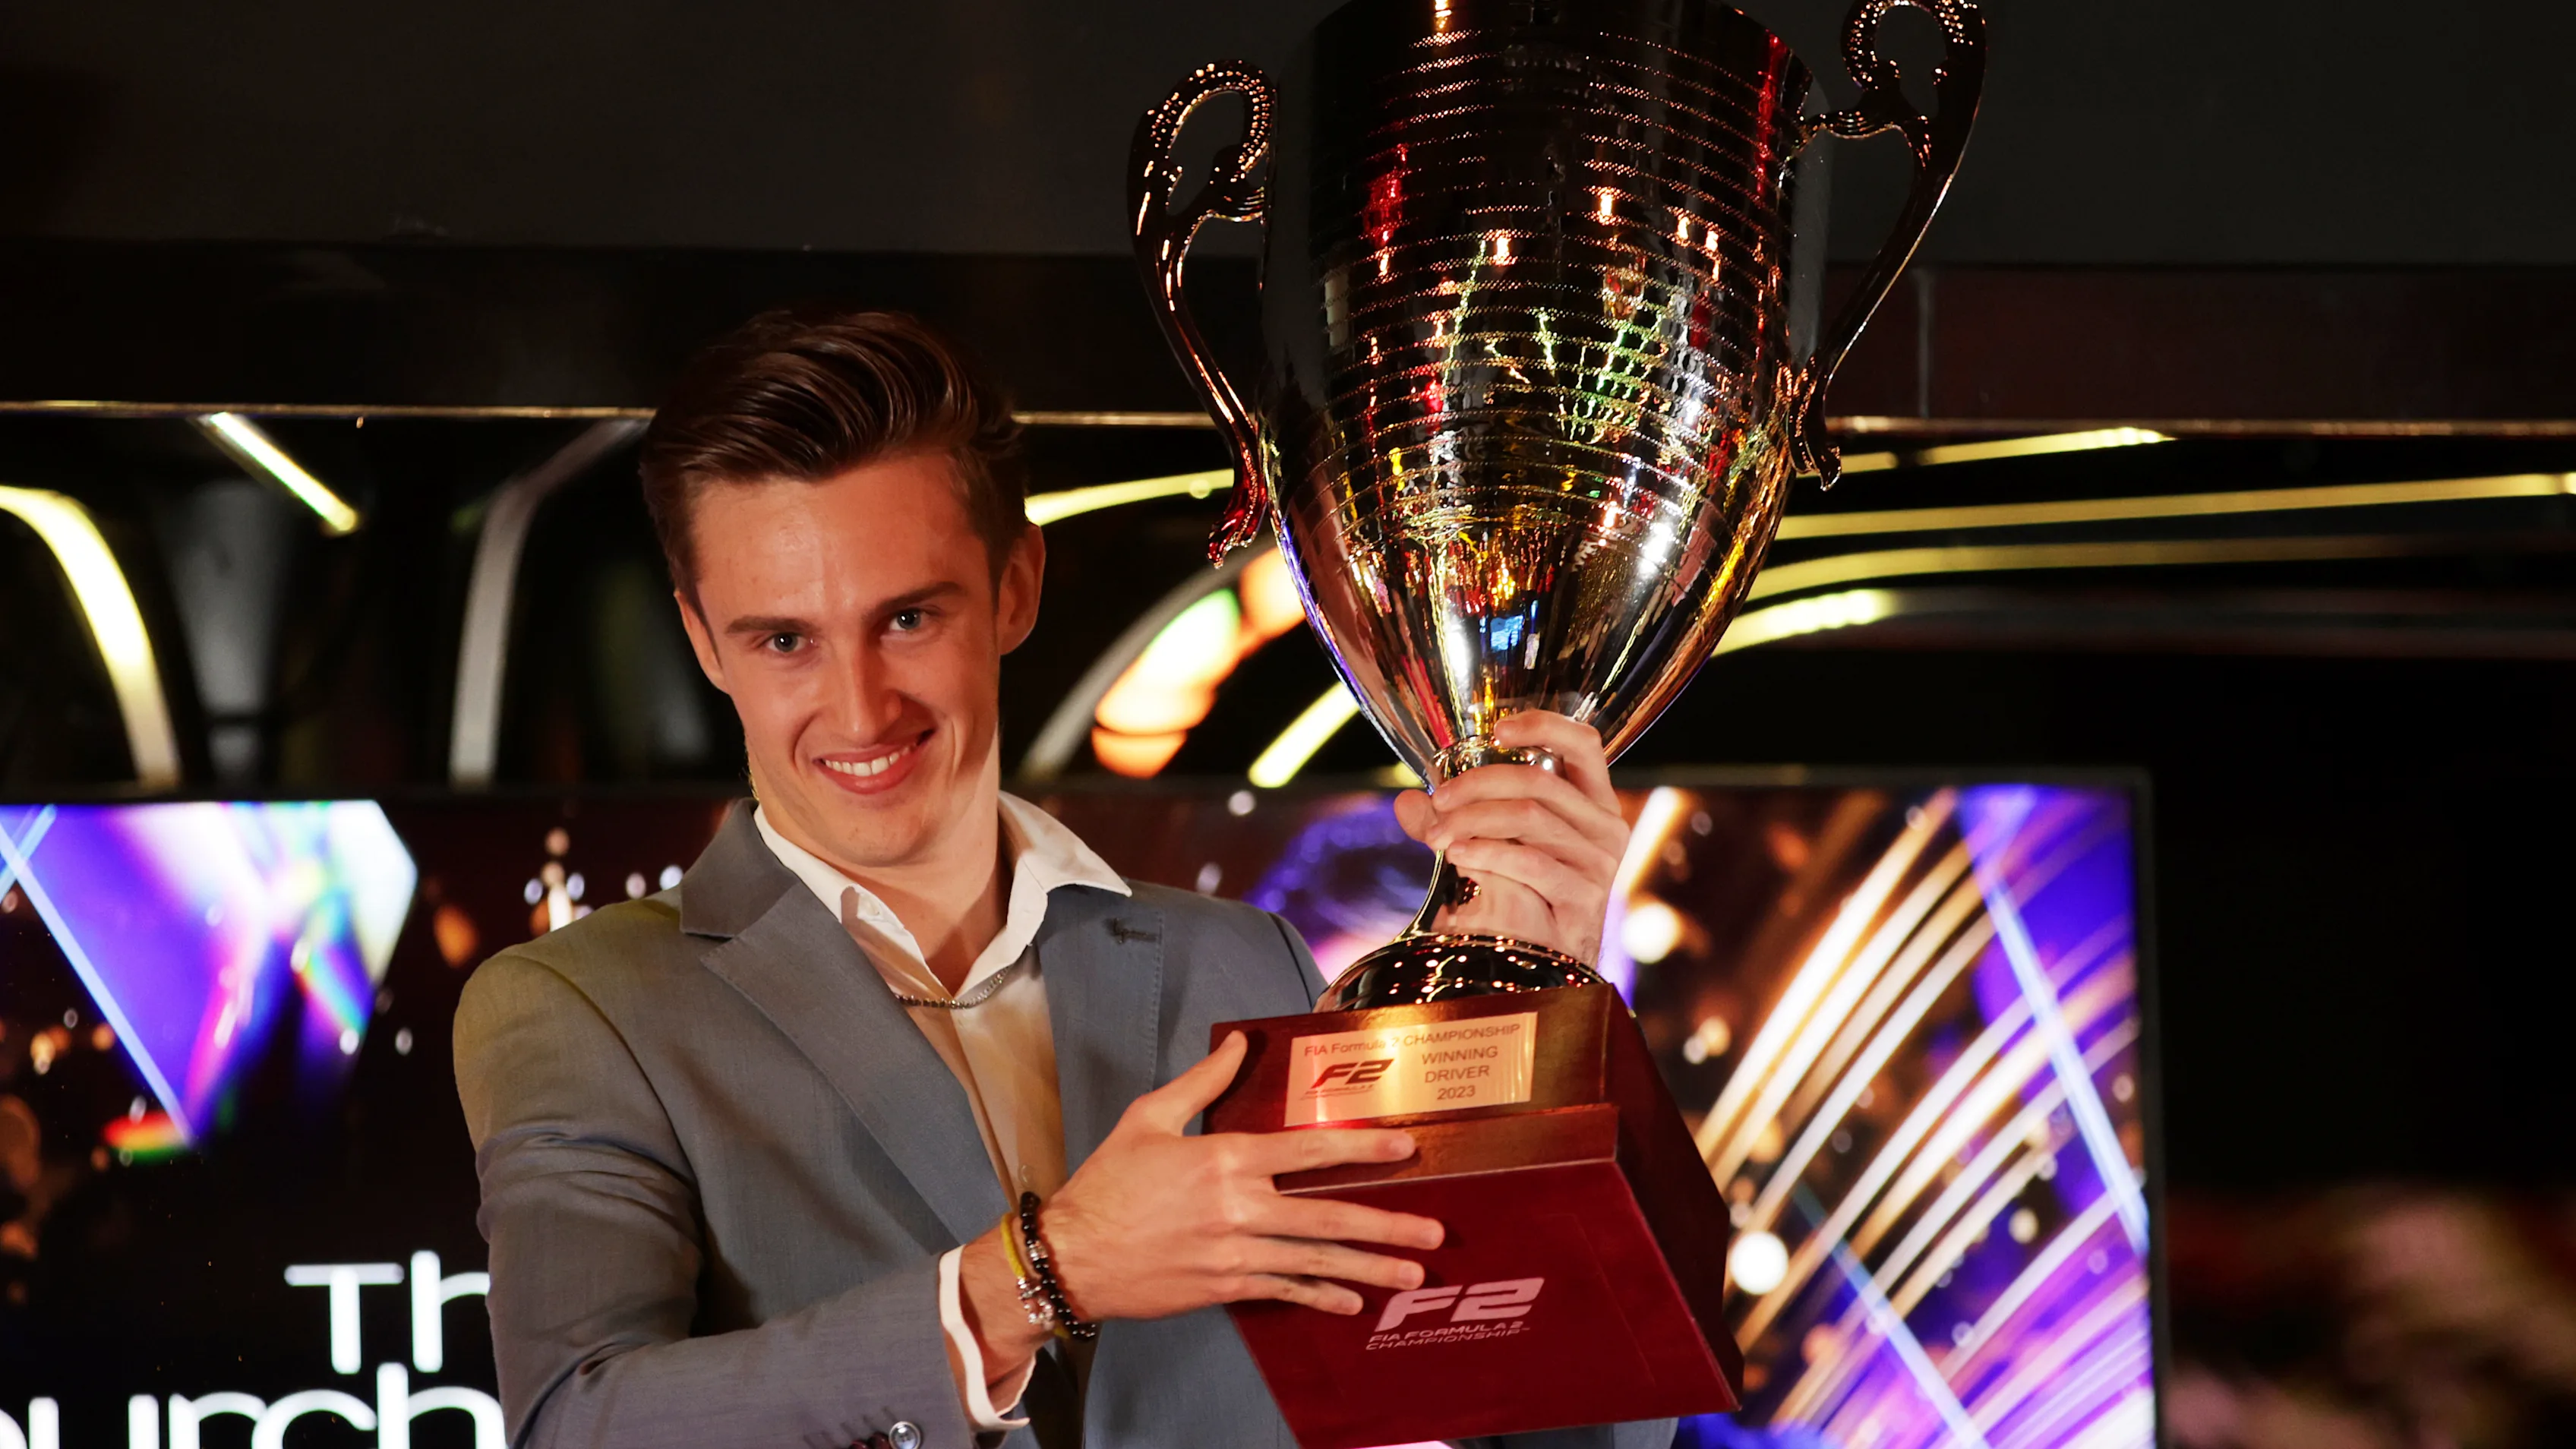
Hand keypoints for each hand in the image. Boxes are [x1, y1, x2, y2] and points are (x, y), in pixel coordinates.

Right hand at [1039, 1032, 1443, 1321]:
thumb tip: (1239, 1044)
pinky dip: (1321, 1298)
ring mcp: (1234, 1254)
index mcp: (1224, 1160)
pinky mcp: (1224, 1287)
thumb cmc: (1107, 1184)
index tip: (1403, 1149)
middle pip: (1327, 1217)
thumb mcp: (1148, 1119)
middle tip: (1434, 1230)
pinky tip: (1352, 1303)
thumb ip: (1202, 1083)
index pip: (1308, 1151)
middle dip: (1386, 1225)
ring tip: (1411, 1272)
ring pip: (1316, 1261)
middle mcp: (1238, 1209)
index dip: (1360, 1149)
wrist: (1072, 1255)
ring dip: (1368, 1269)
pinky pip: (1284, 1291)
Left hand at [1393, 710, 1628, 964]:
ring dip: (1471, 821)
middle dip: (1476, 785)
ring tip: (1436, 835)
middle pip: (1538, 781)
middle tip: (1438, 801)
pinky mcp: (1584, 897)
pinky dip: (1487, 853)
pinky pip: (1529, 862)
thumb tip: (1407, 801)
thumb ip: (1456, 821)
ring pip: (1528, 817)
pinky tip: (1457, 856)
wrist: (1546, 962)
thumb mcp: (1494, 844)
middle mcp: (1605, 826)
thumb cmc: (1525, 894)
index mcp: (1593, 801)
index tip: (1497, 729)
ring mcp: (1599, 863)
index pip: (1583, 743)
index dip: (1544, 726)